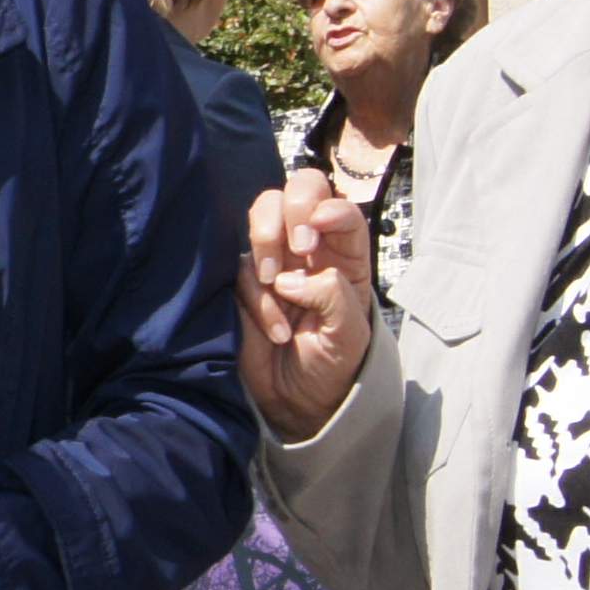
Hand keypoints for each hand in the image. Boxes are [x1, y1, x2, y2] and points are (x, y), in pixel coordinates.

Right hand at [238, 170, 376, 439]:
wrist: (299, 400)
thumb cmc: (334, 364)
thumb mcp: (349, 336)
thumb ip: (333, 296)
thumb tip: (292, 279)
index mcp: (346, 254)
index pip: (341, 208)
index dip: (329, 208)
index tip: (316, 233)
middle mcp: (310, 248)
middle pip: (299, 189)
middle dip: (292, 209)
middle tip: (297, 248)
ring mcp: (276, 260)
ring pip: (262, 214)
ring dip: (266, 242)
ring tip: (274, 283)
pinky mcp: (244, 281)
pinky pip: (240, 267)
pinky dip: (255, 296)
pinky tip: (275, 330)